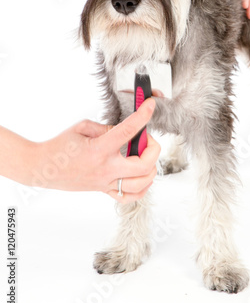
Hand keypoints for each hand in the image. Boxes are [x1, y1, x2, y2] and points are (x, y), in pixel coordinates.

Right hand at [33, 98, 159, 202]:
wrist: (43, 168)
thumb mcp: (82, 128)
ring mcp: (105, 182)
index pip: (128, 131)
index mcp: (99, 149)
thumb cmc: (60, 146)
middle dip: (153, 149)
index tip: (150, 106)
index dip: (143, 116)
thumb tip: (125, 131)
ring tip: (145, 156)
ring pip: (141, 184)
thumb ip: (106, 128)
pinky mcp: (103, 190)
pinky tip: (141, 176)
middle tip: (147, 138)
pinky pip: (129, 197)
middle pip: (144, 165)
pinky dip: (142, 187)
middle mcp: (105, 169)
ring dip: (150, 168)